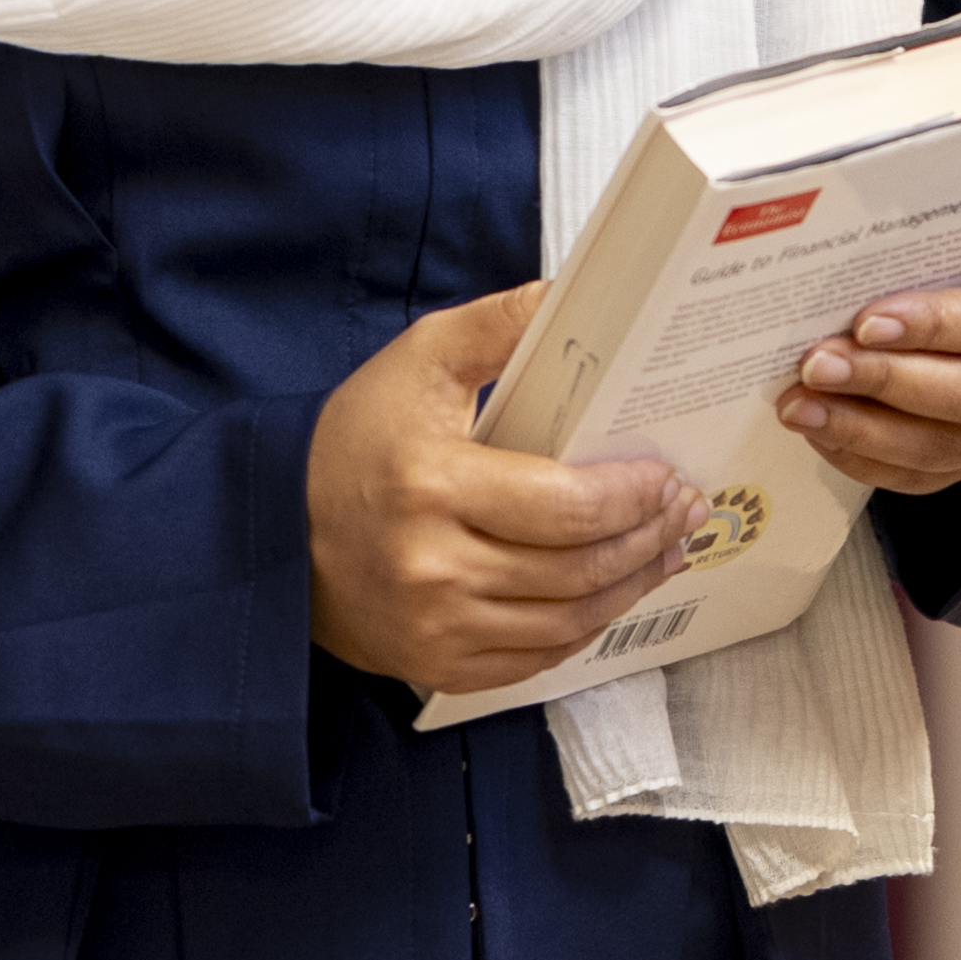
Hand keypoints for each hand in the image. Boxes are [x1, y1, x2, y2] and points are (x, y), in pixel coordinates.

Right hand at [306, 283, 691, 703]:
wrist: (276, 528)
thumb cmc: (355, 438)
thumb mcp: (418, 360)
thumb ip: (500, 325)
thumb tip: (574, 294)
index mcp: (430, 485)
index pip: (563, 506)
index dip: (630, 496)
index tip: (665, 476)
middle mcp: (431, 568)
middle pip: (576, 569)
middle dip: (646, 539)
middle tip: (684, 511)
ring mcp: (435, 628)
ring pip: (567, 623)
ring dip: (630, 586)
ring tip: (666, 550)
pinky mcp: (437, 665)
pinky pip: (536, 660)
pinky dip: (586, 630)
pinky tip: (613, 595)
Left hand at [779, 236, 960, 505]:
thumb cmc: (956, 252)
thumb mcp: (949, 228)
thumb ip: (909, 241)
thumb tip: (826, 247)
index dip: (936, 325)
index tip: (866, 322)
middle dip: (885, 382)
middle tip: (817, 366)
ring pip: (944, 447)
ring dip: (862, 430)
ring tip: (801, 406)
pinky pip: (920, 477)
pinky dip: (862, 458)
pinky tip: (818, 431)